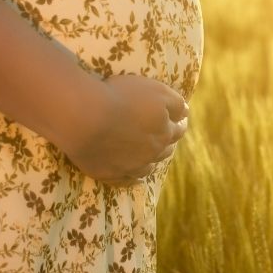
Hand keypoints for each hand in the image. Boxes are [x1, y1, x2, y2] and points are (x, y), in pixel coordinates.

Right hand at [58, 73, 189, 185]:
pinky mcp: (111, 175)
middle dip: (167, 143)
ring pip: (148, 167)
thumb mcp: (156, 91)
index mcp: (164, 130)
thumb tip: (185, 113)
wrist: (87, 118)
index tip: (180, 121)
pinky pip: (126, 181)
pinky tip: (134, 179)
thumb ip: (175, 103)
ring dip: (151, 161)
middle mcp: (152, 152)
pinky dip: (132, 179)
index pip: (178, 129)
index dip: (179, 123)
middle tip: (165, 138)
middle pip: (165, 150)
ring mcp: (131, 166)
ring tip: (150, 156)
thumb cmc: (121, 97)